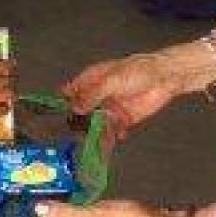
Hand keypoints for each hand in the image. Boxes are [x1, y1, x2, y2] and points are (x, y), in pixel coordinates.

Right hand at [0, 61, 14, 127]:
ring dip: (11, 93)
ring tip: (13, 94)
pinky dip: (6, 108)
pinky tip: (6, 107)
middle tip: (14, 79)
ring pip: (6, 93)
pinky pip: (3, 109)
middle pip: (3, 80)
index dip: (5, 65)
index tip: (12, 63)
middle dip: (10, 80)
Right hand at [62, 52, 183, 141]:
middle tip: (69, 136)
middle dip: (77, 123)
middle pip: (82, 111)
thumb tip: (76, 107)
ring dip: (92, 134)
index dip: (62, 101)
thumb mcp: (111, 80)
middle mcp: (100, 95)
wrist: (164, 78)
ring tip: (87, 146)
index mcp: (93, 79)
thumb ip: (92, 95)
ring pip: (96, 124)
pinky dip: (109, 139)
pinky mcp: (123, 119)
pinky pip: (112, 132)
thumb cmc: (138, 70)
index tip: (51, 114)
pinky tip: (105, 145)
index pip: (71, 91)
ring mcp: (111, 107)